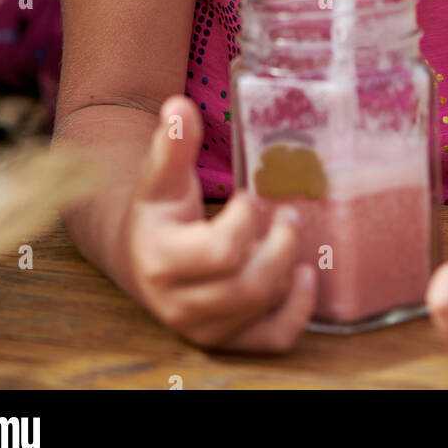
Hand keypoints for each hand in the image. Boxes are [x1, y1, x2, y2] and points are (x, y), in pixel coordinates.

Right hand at [118, 95, 316, 351]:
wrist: (142, 257)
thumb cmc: (158, 211)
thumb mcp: (160, 177)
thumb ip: (171, 144)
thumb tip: (178, 106)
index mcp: (161, 260)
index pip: (221, 252)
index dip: (246, 220)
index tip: (248, 196)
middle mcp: (179, 305)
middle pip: (248, 286)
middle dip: (279, 244)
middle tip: (289, 213)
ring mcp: (204, 328)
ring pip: (262, 310)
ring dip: (288, 269)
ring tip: (292, 232)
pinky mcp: (227, 341)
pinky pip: (272, 340)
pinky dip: (298, 312)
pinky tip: (305, 277)